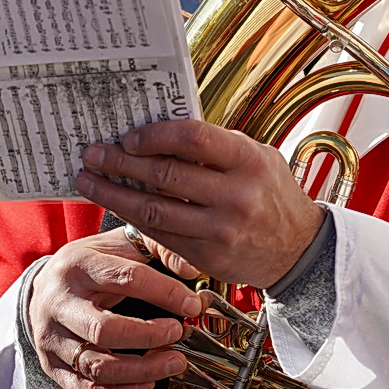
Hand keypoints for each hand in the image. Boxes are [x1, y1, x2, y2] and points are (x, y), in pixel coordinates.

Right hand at [25, 230, 201, 388]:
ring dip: (142, 370)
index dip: (166, 294)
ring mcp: (52, 338)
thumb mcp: (122, 243)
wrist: (46, 286)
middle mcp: (60, 303)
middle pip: (105, 330)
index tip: (192, 305)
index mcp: (79, 265)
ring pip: (96, 365)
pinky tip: (145, 383)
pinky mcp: (52, 365)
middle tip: (179, 333)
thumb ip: (160, 247)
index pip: (127, 280)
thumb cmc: (91, 264)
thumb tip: (191, 268)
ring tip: (173, 363)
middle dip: (150, 337)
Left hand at [77, 119, 325, 291]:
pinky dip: (132, 218)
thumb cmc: (272, 194)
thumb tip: (160, 132)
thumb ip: (217, 147)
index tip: (129, 136)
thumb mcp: (258, 158)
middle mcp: (236, 196)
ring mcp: (220, 230)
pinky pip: (160, 234)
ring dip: (114, 194)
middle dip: (121, 163)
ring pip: (154, 210)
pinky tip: (115, 205)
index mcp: (249, 161)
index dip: (155, 135)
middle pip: (165, 176)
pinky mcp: (207, 257)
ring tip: (90, 180)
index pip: (193, 139)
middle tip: (94, 153)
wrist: (298, 249)